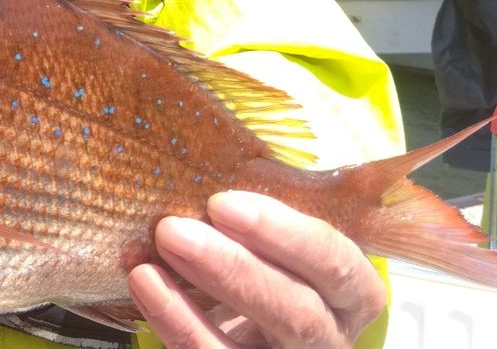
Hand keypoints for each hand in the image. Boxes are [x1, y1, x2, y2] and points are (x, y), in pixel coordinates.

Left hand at [128, 192, 384, 347]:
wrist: (241, 327)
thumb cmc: (267, 265)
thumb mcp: (280, 243)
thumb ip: (262, 218)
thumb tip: (205, 164)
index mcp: (351, 291)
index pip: (334, 262)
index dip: (283, 233)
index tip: (222, 202)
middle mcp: (332, 335)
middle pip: (297, 309)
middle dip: (234, 266)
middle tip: (174, 228)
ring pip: (252, 344)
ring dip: (198, 297)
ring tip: (154, 252)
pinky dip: (175, 321)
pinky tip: (145, 284)